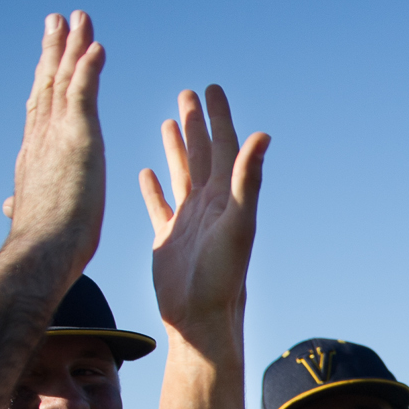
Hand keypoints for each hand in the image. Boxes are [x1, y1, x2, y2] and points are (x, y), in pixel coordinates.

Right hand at [4, 12, 105, 274]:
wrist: (40, 255)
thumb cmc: (40, 248)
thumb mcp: (31, 216)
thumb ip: (21, 202)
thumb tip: (8, 204)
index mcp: (36, 155)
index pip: (41, 109)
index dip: (45, 80)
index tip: (48, 57)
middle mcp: (42, 139)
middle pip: (48, 84)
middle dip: (54, 51)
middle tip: (59, 20)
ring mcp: (58, 137)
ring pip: (65, 81)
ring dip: (72, 47)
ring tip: (80, 19)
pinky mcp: (78, 141)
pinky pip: (84, 96)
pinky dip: (89, 70)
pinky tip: (98, 47)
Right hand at [140, 85, 268, 337]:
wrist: (201, 321)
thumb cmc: (223, 278)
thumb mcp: (238, 223)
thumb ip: (248, 179)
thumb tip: (263, 135)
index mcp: (227, 199)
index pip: (224, 148)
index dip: (219, 117)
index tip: (211, 87)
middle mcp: (209, 207)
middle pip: (203, 155)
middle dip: (197, 123)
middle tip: (189, 92)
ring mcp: (188, 223)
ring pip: (182, 175)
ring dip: (177, 148)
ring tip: (171, 120)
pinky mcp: (167, 240)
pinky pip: (159, 205)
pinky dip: (153, 188)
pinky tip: (146, 172)